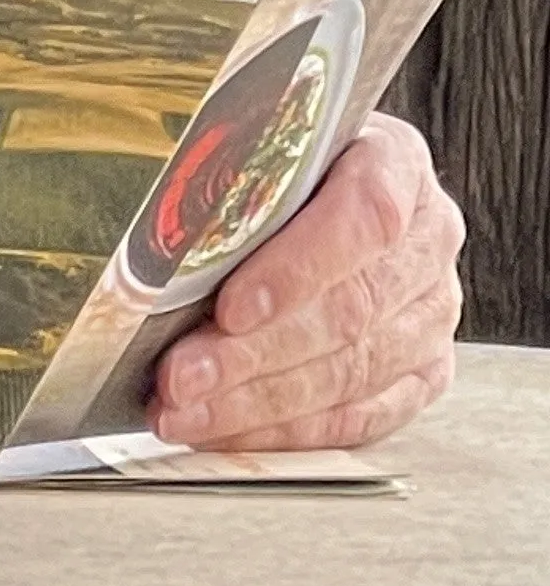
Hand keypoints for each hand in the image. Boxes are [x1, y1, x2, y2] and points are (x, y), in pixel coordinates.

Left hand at [151, 113, 464, 450]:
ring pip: (352, 369)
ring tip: (184, 412)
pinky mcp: (423, 371)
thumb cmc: (270, 176)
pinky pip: (362, 415)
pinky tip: (227, 431)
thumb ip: (222, 189)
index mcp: (393, 163)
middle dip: (253, 353)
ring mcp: (431, 311)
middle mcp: (428, 239)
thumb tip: (155, 256)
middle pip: (350, 308)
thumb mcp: (248, 154)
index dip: (297, 270)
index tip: (230, 309)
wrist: (313, 194)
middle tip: (180, 377)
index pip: (364, 218)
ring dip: (258, 401)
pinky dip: (288, 430)